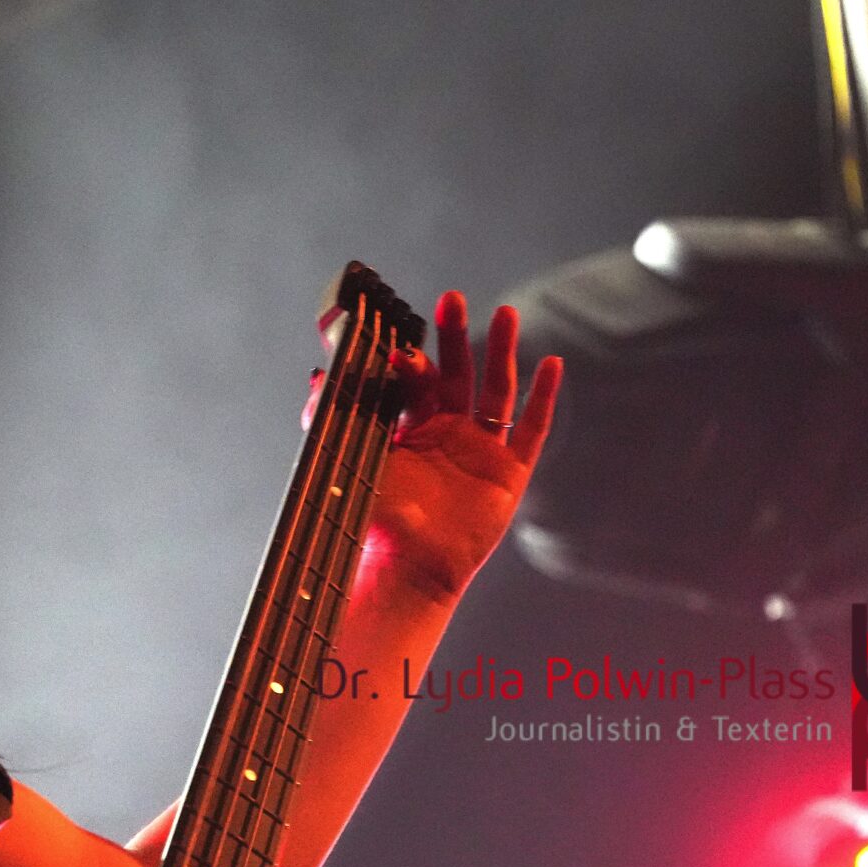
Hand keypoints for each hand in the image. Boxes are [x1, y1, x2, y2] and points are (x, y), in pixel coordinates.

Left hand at [304, 290, 562, 603]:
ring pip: (496, 390)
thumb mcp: (352, 461)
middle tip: (451, 300)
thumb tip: (317, 379)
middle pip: (457, 373)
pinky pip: (531, 428)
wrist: (411, 566)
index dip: (409, 361)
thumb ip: (332, 420)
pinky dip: (542, 397)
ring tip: (504, 314)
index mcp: (412, 430)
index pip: (415, 382)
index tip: (396, 345)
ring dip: (501, 352)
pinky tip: (550, 365)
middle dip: (455, 337)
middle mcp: (448, 433)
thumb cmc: (379, 523)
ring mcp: (482, 450)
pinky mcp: (509, 471)